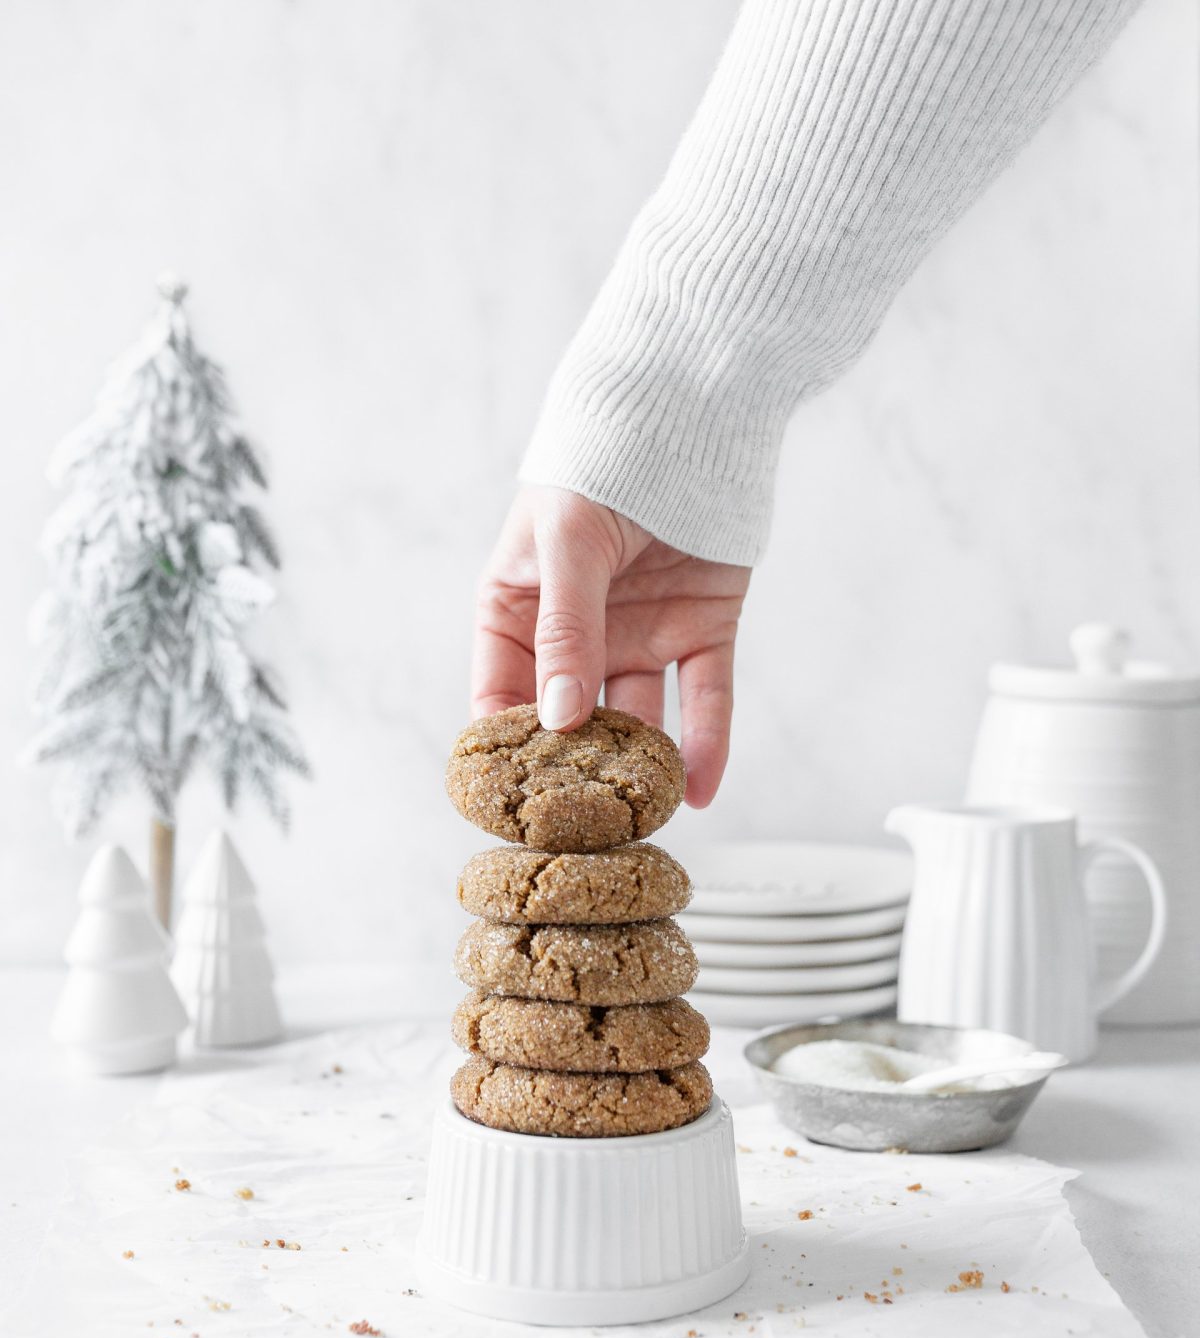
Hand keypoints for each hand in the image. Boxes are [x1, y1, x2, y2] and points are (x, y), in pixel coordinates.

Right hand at [472, 485, 750, 807]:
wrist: (691, 405)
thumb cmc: (602, 460)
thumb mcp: (567, 540)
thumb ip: (564, 629)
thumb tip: (557, 719)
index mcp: (519, 608)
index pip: (500, 697)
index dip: (505, 753)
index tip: (511, 809)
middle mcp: (577, 633)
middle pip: (571, 722)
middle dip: (577, 777)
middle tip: (582, 837)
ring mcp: (640, 633)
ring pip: (640, 718)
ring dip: (641, 770)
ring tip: (642, 824)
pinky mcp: (701, 626)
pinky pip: (704, 695)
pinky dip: (706, 742)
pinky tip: (699, 788)